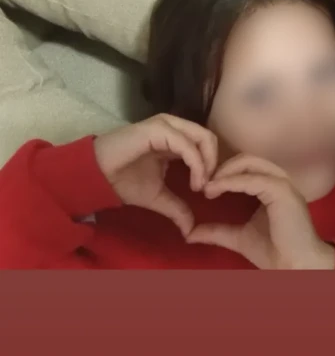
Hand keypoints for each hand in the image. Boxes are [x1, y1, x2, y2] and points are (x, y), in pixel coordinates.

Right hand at [94, 115, 217, 237]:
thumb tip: (191, 230)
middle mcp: (173, 126)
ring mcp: (166, 125)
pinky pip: (186, 144)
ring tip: (200, 187)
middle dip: (215, 164)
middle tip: (208, 189)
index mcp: (175, 137)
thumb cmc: (124, 181)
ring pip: (202, 138)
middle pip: (209, 138)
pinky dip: (196, 164)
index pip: (206, 143)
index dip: (213, 166)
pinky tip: (194, 183)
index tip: (208, 192)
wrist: (97, 177)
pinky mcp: (157, 129)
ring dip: (207, 164)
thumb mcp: (157, 196)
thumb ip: (177, 208)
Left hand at [186, 155, 334, 269]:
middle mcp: (278, 179)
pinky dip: (230, 181)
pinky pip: (252, 179)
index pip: (246, 167)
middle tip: (203, 183)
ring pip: (249, 162)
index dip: (224, 172)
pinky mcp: (281, 190)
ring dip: (225, 171)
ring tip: (208, 186)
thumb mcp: (238, 237)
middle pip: (246, 158)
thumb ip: (217, 231)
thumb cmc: (274, 252)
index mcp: (271, 186)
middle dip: (222, 167)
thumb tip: (190, 233)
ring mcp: (282, 183)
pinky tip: (215, 190)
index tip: (204, 187)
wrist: (294, 267)